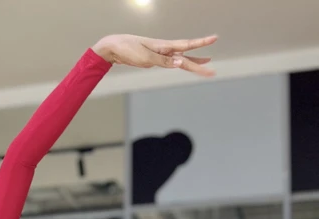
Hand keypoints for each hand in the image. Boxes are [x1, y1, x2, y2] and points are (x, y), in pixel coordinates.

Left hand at [93, 34, 216, 76]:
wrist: (114, 48)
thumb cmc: (128, 50)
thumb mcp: (146, 57)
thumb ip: (164, 61)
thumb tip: (180, 62)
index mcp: (165, 46)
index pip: (187, 45)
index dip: (201, 43)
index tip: (215, 38)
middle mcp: (165, 49)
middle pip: (186, 57)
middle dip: (199, 64)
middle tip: (212, 69)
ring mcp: (160, 54)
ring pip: (180, 59)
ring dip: (193, 62)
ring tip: (206, 62)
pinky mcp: (153, 59)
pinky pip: (171, 62)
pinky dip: (179, 63)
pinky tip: (182, 63)